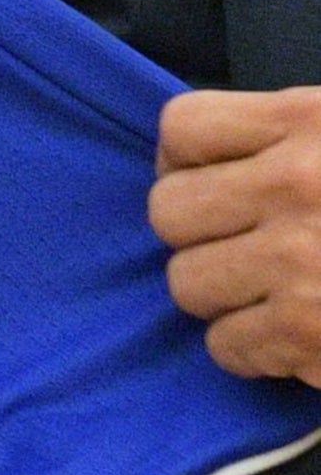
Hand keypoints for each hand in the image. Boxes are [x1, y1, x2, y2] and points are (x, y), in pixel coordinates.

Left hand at [154, 86, 320, 378]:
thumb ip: (284, 144)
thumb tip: (194, 164)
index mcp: (309, 122)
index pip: (181, 127)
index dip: (184, 162)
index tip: (211, 184)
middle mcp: (297, 183)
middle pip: (168, 210)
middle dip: (201, 238)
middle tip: (245, 251)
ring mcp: (299, 259)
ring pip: (186, 283)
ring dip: (225, 298)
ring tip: (275, 297)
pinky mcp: (307, 330)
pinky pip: (227, 346)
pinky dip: (256, 352)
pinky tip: (295, 341)